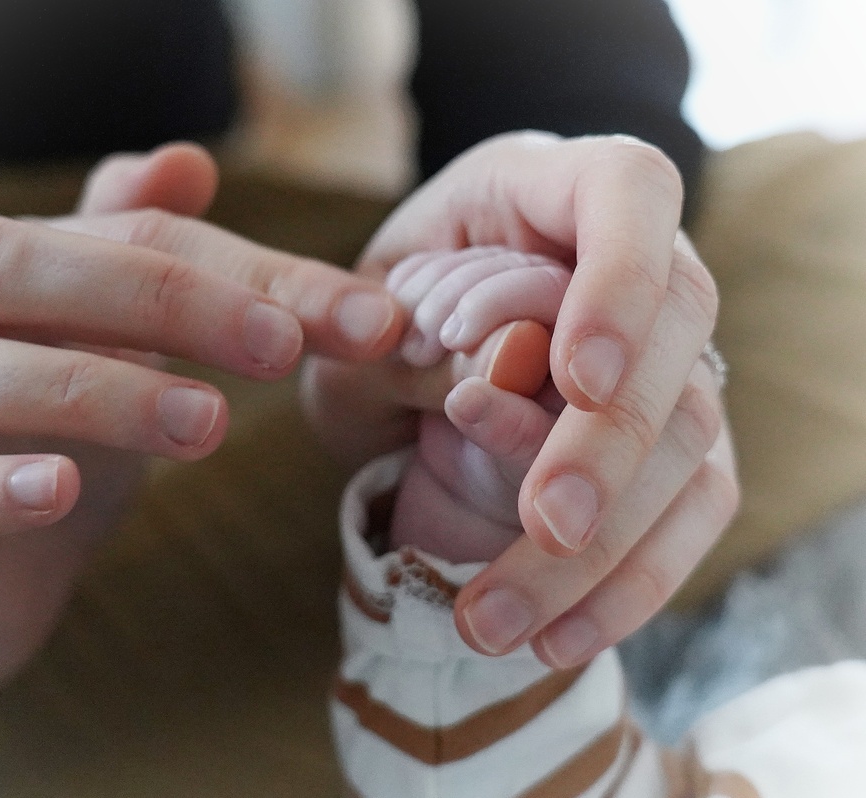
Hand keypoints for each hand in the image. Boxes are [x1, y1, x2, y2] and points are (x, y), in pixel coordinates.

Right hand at [0, 143, 404, 688]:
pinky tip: (59, 488)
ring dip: (90, 387)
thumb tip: (189, 158)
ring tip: (207, 426)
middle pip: (22, 268)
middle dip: (161, 297)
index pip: (133, 238)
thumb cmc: (33, 439)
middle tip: (280, 348)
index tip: (368, 319)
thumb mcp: (100, 347)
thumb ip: (139, 257)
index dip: (253, 271)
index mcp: (7, 270)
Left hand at [303, 132, 738, 668]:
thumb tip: (496, 371)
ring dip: (608, 545)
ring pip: (689, 440)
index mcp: (549, 186)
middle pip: (678, 332)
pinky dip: (627, 585)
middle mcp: (636, 260)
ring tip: (499, 622)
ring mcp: (666, 352)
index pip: (626, 192)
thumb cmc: (377, 308)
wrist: (404, 343)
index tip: (574, 375)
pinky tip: (555, 641)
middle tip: (548, 524)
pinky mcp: (673, 439)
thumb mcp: (357, 307)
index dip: (619, 280)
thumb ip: (406, 325)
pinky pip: (687, 512)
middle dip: (611, 442)